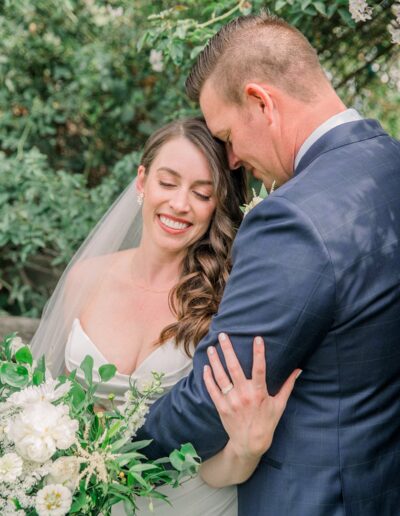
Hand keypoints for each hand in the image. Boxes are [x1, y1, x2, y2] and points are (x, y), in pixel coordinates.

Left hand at [203, 333, 300, 459]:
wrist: (250, 443)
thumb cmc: (267, 422)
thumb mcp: (279, 404)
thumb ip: (287, 386)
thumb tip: (298, 370)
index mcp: (259, 392)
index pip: (260, 368)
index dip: (259, 353)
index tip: (257, 338)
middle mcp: (244, 395)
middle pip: (234, 368)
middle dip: (228, 350)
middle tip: (223, 335)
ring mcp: (231, 401)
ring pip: (221, 376)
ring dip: (215, 361)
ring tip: (211, 348)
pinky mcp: (221, 407)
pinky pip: (212, 389)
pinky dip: (208, 378)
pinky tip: (206, 367)